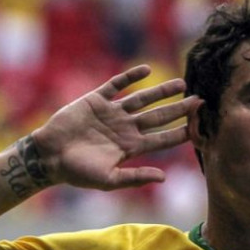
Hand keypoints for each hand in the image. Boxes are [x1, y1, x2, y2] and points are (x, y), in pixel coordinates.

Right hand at [31, 65, 201, 189]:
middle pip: (158, 117)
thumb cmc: (77, 172)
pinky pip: (116, 85)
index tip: (200, 126)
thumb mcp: (108, 180)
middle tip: (201, 101)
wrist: (49, 156)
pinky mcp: (96, 100)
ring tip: (181, 84)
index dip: (181, 133)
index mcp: (130, 148)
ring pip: (142, 99)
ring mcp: (112, 113)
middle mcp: (125, 128)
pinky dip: (130, 76)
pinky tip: (146, 70)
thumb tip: (164, 178)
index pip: (162, 139)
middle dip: (179, 110)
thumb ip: (135, 177)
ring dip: (161, 91)